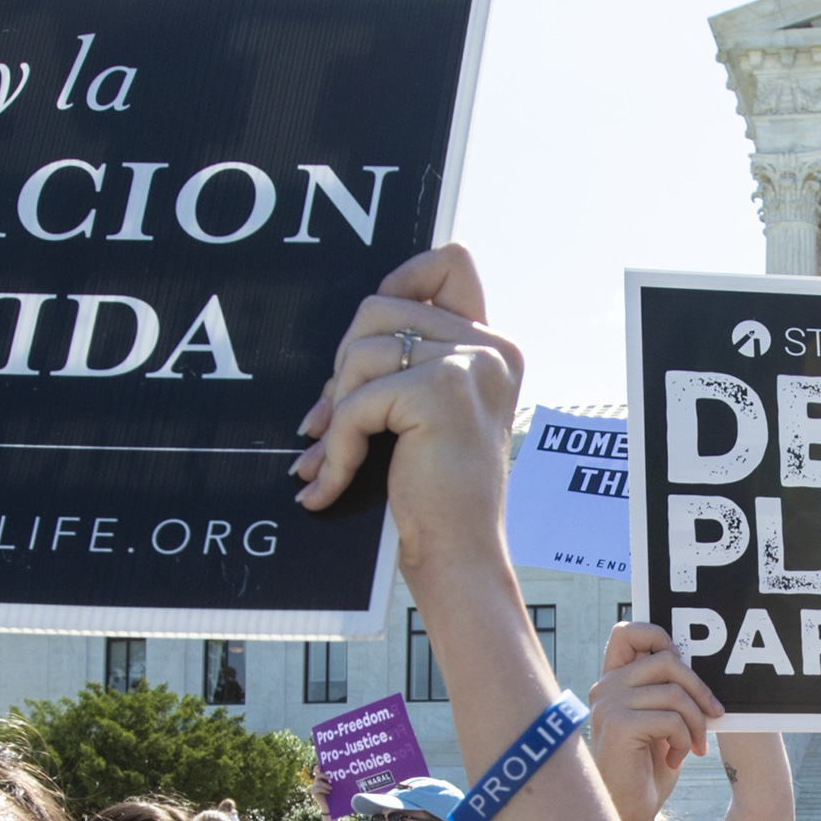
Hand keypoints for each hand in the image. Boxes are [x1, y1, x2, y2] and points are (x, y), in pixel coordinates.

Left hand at [294, 245, 524, 550]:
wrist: (459, 557)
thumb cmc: (436, 496)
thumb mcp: (426, 414)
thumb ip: (405, 364)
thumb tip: (343, 343)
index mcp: (493, 347)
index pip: (450, 263)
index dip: (401, 280)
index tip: (368, 335)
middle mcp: (491, 348)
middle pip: (379, 307)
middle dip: (342, 367)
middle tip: (328, 422)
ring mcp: (472, 365)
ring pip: (362, 351)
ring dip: (335, 410)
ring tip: (329, 457)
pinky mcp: (443, 391)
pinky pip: (359, 400)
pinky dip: (337, 445)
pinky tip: (331, 485)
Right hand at [584, 621, 721, 820]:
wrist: (628, 811)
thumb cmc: (646, 769)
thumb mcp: (659, 721)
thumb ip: (666, 691)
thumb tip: (696, 668)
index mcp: (613, 680)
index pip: (627, 631)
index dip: (659, 636)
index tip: (683, 666)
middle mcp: (605, 686)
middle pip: (667, 660)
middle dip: (700, 690)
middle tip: (714, 717)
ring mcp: (608, 704)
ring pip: (674, 692)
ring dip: (696, 723)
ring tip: (694, 747)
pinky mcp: (617, 725)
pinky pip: (670, 718)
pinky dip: (684, 740)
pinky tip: (675, 760)